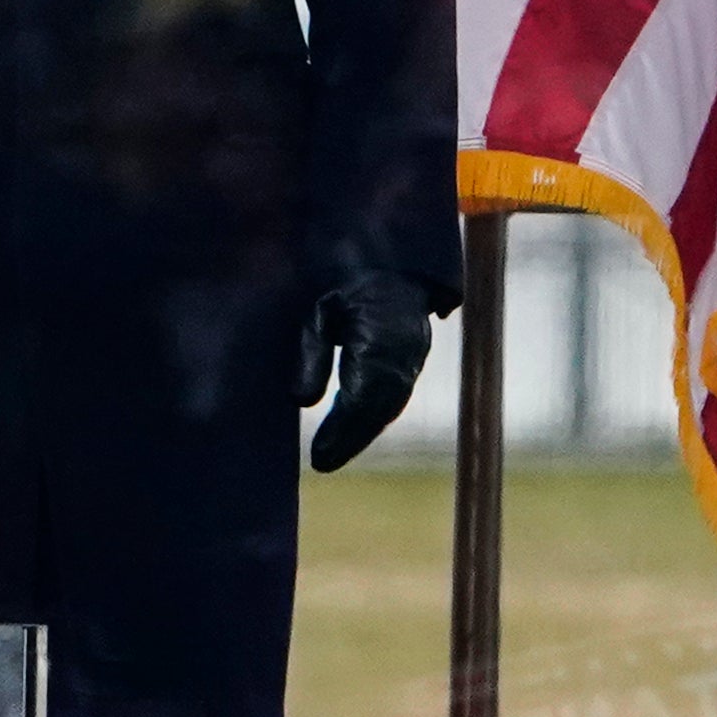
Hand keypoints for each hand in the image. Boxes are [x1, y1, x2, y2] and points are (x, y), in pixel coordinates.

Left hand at [298, 269, 434, 476]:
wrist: (392, 253)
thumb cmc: (346, 278)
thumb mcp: (320, 308)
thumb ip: (311, 352)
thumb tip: (303, 401)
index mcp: (380, 337)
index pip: (362, 396)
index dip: (340, 430)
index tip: (318, 455)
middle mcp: (403, 351)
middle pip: (378, 409)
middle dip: (349, 440)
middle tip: (321, 463)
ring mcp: (413, 355)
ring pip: (389, 406)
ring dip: (361, 434)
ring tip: (330, 455)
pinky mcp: (412, 357)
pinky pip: (394, 397)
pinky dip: (372, 419)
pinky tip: (350, 432)